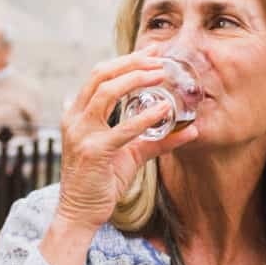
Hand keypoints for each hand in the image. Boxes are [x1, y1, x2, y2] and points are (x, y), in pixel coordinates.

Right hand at [57, 51, 198, 231]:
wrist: (79, 212)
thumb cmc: (101, 181)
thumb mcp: (129, 154)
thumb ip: (156, 140)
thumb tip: (190, 130)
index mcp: (79, 113)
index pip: (100, 74)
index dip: (126, 59)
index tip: (152, 51)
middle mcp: (75, 118)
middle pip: (100, 75)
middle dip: (131, 62)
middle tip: (159, 60)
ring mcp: (81, 133)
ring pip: (105, 92)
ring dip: (135, 79)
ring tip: (160, 75)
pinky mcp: (93, 151)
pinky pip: (121, 128)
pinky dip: (144, 117)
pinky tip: (163, 111)